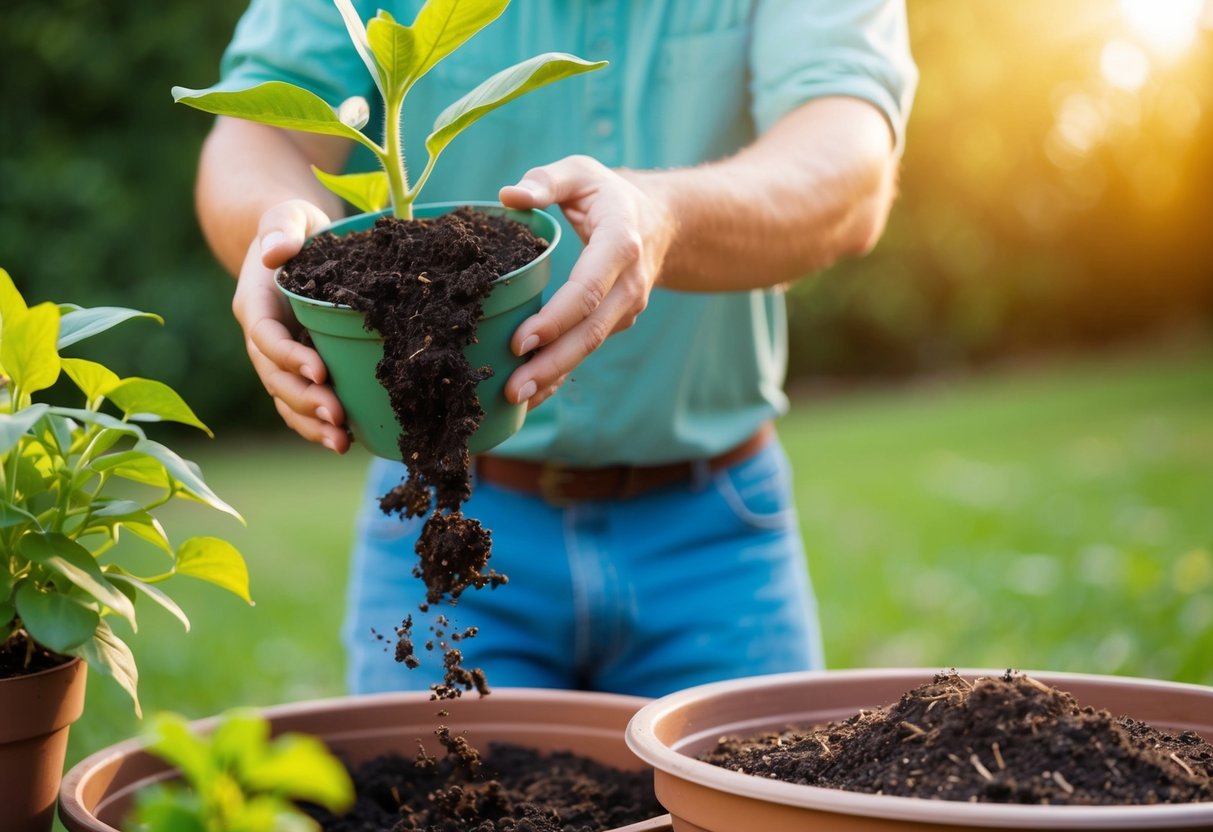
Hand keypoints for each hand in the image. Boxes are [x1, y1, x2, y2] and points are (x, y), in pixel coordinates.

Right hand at [231, 199, 349, 451]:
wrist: (289, 242)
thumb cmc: (291, 226)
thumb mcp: (286, 215)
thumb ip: (280, 227)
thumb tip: (276, 252)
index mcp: (255, 303)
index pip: (266, 337)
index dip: (289, 357)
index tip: (320, 371)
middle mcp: (261, 337)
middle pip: (275, 377)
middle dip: (304, 401)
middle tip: (338, 417)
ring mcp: (276, 357)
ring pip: (285, 398)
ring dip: (310, 423)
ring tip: (342, 443)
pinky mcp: (295, 368)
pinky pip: (299, 403)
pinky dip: (315, 424)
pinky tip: (345, 442)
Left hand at [499, 155, 673, 408]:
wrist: (661, 222)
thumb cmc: (609, 195)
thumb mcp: (581, 173)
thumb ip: (546, 180)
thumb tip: (510, 196)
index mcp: (620, 245)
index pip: (587, 290)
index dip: (556, 319)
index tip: (520, 340)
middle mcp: (628, 283)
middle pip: (590, 331)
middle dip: (552, 363)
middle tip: (513, 388)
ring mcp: (625, 307)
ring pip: (589, 346)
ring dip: (554, 375)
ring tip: (515, 399)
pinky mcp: (615, 321)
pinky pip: (586, 349)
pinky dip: (561, 374)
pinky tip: (533, 395)